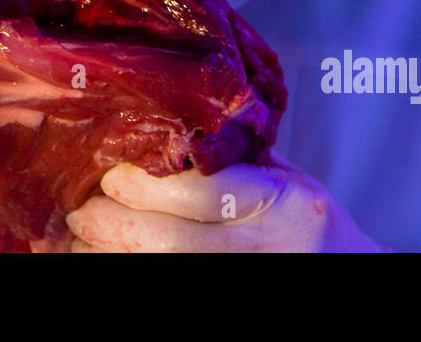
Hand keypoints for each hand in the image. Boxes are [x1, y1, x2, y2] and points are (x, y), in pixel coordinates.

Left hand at [66, 153, 386, 251]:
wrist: (342, 269)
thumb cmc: (304, 215)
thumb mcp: (281, 175)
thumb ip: (230, 155)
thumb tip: (154, 124)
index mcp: (282, 202)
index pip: (205, 193)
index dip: (147, 185)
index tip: (110, 173)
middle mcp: (264, 246)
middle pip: (171, 240)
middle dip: (114, 224)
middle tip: (78, 210)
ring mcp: (244, 276)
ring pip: (163, 269)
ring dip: (111, 255)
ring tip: (78, 239)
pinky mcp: (227, 297)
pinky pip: (166, 282)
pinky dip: (126, 269)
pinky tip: (101, 257)